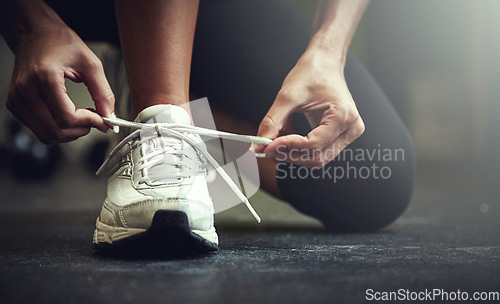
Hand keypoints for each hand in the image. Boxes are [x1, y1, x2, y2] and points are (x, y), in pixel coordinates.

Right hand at [6, 21, 114, 143]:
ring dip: (70, 132)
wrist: (35, 33)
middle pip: (56, 131)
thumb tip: (110, 118)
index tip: (103, 119)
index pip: (66, 117)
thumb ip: (103, 93)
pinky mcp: (15, 105)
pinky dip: (58, 129)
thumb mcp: (90, 64)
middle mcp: (25, 90)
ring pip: (47, 135)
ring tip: (83, 117)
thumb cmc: (59, 42)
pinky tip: (69, 115)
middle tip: (95, 119)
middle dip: (81, 130)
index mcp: (43, 77)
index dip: (89, 123)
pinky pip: (40, 129)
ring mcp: (17, 99)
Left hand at [256, 49, 364, 167]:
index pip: (313, 144)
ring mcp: (348, 133)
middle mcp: (351, 127)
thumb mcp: (288, 96)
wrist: (324, 63)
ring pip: (317, 158)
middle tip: (267, 149)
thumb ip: (273, 122)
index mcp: (344, 115)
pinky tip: (287, 137)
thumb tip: (260, 144)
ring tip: (275, 141)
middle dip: (289, 154)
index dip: (287, 147)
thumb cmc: (312, 73)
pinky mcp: (341, 135)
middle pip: (317, 157)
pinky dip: (299, 148)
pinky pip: (319, 151)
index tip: (267, 146)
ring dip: (293, 153)